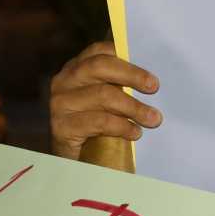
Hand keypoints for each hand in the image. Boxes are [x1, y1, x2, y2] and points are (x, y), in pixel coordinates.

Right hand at [48, 41, 162, 160]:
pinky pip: (99, 121)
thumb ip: (120, 85)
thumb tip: (151, 79)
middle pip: (100, 66)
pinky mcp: (61, 127)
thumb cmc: (95, 129)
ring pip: (103, 95)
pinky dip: (122, 127)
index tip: (149, 69)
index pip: (99, 51)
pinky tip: (135, 133)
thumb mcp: (107, 102)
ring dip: (134, 107)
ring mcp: (60, 103)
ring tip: (153, 118)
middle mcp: (64, 81)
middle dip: (132, 75)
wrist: (74, 164)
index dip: (126, 57)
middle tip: (154, 87)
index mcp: (76, 69)